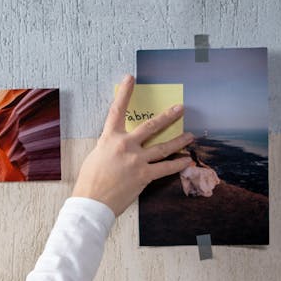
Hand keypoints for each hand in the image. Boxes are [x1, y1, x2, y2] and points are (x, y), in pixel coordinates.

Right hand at [72, 74, 193, 214]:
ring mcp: (137, 160)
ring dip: (179, 140)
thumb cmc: (89, 181)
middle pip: (151, 126)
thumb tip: (121, 146)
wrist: (92, 202)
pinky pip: (165, 168)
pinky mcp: (144, 175)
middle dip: (168, 116)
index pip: (117, 110)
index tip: (130, 79)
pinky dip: (177, 164)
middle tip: (180, 108)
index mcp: (109, 138)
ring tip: (190, 135)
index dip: (124, 93)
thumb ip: (110, 147)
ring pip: (164, 147)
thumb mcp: (96, 156)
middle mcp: (125, 145)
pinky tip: (186, 161)